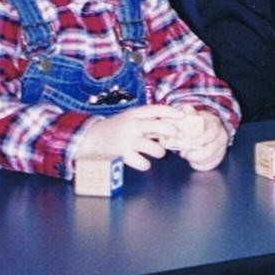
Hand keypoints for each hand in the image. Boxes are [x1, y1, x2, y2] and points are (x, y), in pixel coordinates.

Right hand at [76, 103, 190, 171]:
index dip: (171, 112)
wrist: (91, 139)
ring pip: (155, 148)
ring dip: (160, 151)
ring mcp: (127, 141)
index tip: (183, 116)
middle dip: (171, 131)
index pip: (156, 109)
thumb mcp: (130, 118)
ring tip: (157, 152)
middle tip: (177, 135)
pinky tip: (143, 162)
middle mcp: (131, 125)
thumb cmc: (117, 128)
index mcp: (134, 114)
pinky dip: (146, 164)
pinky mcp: (123, 155)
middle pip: (158, 126)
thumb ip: (148, 120)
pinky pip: (144, 163)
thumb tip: (173, 123)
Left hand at [163, 108, 229, 170]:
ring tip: (186, 155)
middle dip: (194, 153)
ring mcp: (221, 149)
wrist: (207, 128)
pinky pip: (210, 166)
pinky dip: (200, 165)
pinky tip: (192, 161)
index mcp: (216, 125)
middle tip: (182, 152)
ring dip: (195, 159)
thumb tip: (186, 108)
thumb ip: (190, 112)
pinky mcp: (218, 158)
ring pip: (210, 159)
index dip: (198, 139)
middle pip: (211, 150)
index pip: (211, 134)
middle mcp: (222, 138)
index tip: (186, 141)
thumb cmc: (198, 122)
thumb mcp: (194, 114)